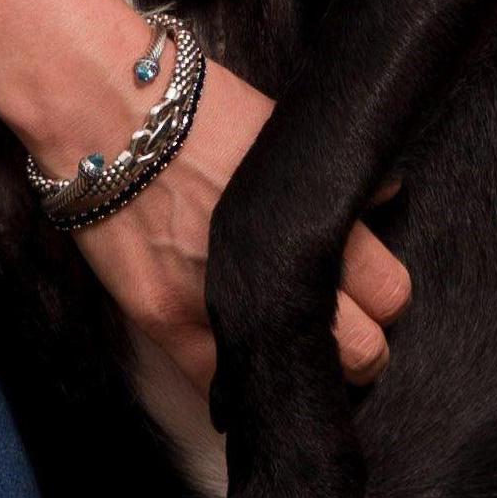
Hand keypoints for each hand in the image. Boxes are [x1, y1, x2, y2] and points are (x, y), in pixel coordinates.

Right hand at [57, 51, 409, 393]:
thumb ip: (329, 178)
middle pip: (362, 352)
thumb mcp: (280, 132)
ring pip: (294, 379)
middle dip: (357, 344)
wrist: (106, 108)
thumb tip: (386, 197)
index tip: (367, 295)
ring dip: (297, 369)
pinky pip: (219, 389)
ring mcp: (221, 304)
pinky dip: (234, 385)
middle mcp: (278, 270)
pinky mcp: (166, 323)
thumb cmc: (195, 108)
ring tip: (283, 343)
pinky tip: (238, 364)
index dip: (382, 298)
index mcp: (316, 220)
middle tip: (334, 327)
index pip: (390, 294)